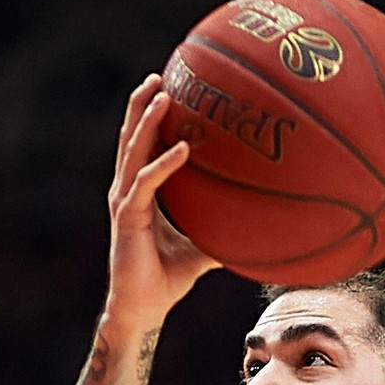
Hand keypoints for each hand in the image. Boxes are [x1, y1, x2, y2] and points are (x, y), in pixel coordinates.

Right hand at [104, 76, 214, 325]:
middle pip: (131, 138)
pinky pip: (146, 183)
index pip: (142, 146)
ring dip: (147, 121)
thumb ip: (222, 231)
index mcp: (141, 192)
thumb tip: (259, 227)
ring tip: (162, 95)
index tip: (168, 88)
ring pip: (133, 151)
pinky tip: (182, 147)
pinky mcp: (128, 217)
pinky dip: (164, 164)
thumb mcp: (202, 249)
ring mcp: (125, 202)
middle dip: (142, 105)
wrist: (145, 309)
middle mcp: (128, 191)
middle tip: (159, 76)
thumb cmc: (167, 279)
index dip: (150, 118)